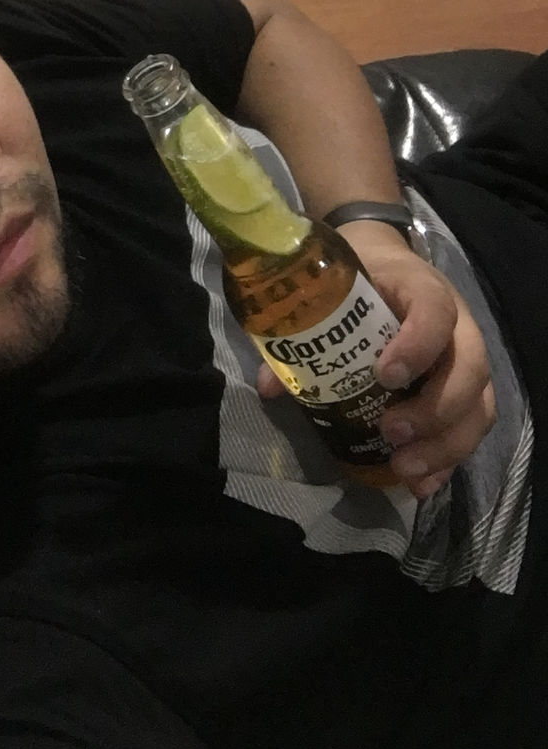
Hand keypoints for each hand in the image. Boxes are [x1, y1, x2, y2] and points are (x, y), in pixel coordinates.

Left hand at [256, 220, 495, 497]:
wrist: (388, 265)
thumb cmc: (360, 279)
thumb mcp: (333, 288)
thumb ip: (301, 331)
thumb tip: (270, 386)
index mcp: (421, 287)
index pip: (434, 310)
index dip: (418, 344)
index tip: (384, 375)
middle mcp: (457, 324)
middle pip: (469, 368)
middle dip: (434, 409)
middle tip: (390, 431)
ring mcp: (466, 359)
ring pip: (478, 406)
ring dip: (444, 444)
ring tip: (403, 467)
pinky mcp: (466, 390)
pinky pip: (471, 428)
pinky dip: (447, 460)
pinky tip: (420, 483)